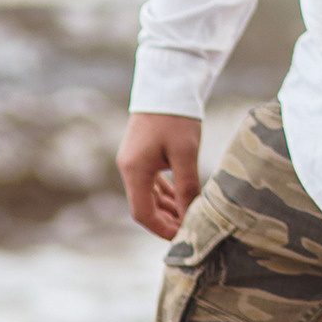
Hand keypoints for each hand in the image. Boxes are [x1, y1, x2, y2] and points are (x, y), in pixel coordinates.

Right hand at [117, 112, 202, 239]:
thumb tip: (193, 215)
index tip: (183, 237)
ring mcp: (133, 161)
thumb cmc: (176, 118)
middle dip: (167, 220)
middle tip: (191, 230)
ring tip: (190, 217)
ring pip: (148, 194)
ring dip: (167, 207)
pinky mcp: (141, 153)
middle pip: (144, 206)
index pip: (142, 213)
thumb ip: (187, 186)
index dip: (162, 229)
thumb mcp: (185, 154)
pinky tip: (181, 198)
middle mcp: (129, 168)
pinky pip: (151, 181)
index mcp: (134, 171)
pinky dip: (165, 192)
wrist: (166, 84)